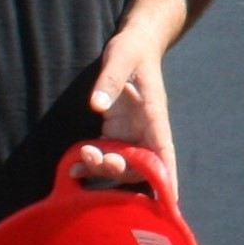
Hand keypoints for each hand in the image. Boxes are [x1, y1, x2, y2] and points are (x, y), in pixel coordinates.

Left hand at [88, 18, 176, 177]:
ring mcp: (131, 131)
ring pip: (123, 163)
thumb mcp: (120, 58)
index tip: (170, 200)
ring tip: (79, 161)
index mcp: (153, 113)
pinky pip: (107, 155)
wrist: (134, 45)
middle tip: (96, 159)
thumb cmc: (131, 50)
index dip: (166, 174)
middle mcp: (145, 128)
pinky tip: (73, 168)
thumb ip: (109, 80)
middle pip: (141, 163)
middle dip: (119, 170)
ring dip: (103, 169)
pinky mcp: (117, 131)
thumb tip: (96, 104)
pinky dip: (92, 164)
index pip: (163, 149)